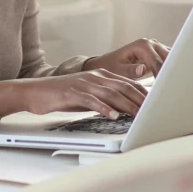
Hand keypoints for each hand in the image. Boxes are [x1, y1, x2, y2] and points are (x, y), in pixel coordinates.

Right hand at [0, 69, 147, 119]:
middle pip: (124, 87)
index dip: (144, 95)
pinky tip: (112, 115)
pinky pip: (91, 99)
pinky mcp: (72, 92)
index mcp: (102, 76)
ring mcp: (84, 83)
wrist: (34, 91)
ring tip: (140, 115)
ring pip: (112, 93)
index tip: (157, 106)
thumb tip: (123, 110)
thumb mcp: (88, 97)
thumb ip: (105, 100)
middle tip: (155, 112)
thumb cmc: (61, 96)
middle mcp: (96, 77)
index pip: (129, 84)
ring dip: (127, 105)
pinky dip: (103, 107)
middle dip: (141, 101)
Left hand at [80, 38, 167, 81]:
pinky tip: (172, 83)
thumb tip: (143, 69)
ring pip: (171, 58)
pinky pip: (168, 61)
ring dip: (173, 70)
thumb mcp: (117, 70)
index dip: (161, 73)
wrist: (107, 63)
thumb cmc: (110, 66)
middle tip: (173, 87)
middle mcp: (151, 43)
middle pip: (168, 57)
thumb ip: (130, 70)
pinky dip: (170, 70)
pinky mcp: (158, 55)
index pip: (156, 60)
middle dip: (171, 71)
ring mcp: (156, 48)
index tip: (164, 85)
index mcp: (142, 45)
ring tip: (175, 86)